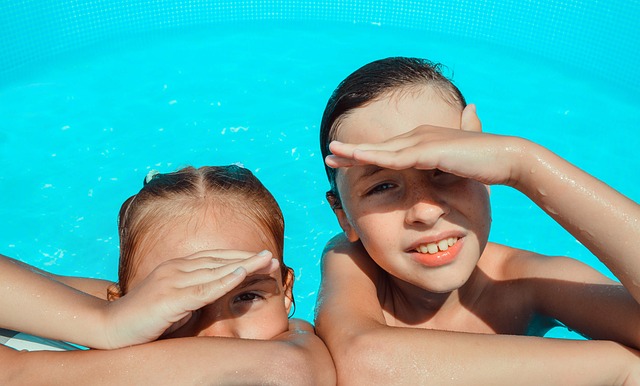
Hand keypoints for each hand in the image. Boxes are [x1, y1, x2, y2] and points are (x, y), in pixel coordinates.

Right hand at [103, 249, 277, 347]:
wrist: (109, 328)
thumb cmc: (144, 320)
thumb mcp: (176, 303)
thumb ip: (196, 294)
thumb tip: (221, 293)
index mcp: (178, 267)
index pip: (215, 257)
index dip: (241, 256)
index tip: (264, 257)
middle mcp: (176, 268)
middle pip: (219, 260)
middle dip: (248, 258)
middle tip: (273, 257)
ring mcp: (172, 282)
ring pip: (215, 271)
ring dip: (244, 265)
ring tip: (266, 260)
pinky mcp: (169, 299)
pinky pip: (202, 290)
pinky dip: (224, 281)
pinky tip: (241, 274)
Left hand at [325, 104, 532, 186]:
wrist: (508, 159)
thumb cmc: (485, 167)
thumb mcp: (455, 171)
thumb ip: (441, 172)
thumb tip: (434, 178)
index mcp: (424, 141)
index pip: (388, 150)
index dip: (366, 155)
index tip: (346, 160)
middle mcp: (419, 137)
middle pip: (379, 147)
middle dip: (353, 152)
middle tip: (329, 156)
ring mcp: (423, 141)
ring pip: (382, 149)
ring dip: (355, 152)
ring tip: (331, 155)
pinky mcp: (429, 151)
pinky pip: (396, 157)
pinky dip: (374, 157)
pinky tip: (355, 160)